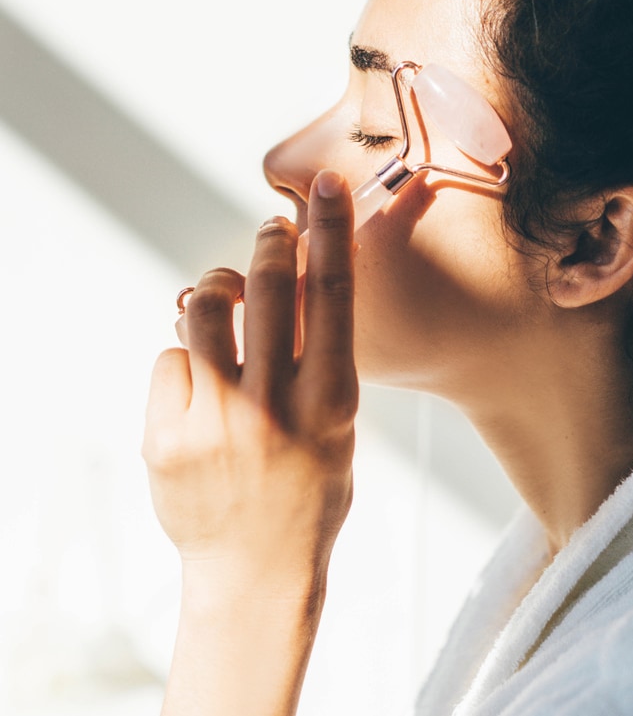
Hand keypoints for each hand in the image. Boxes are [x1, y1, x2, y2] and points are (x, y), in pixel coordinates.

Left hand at [143, 169, 356, 592]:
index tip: (325, 191)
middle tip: (273, 229)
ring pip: (202, 310)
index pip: (333, 296)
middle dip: (270, 243)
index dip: (330, 233)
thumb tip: (291, 293)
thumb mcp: (336, 428)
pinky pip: (171, 362)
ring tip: (228, 300)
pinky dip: (187, 359)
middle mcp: (275, 406)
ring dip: (217, 291)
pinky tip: (203, 386)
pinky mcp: (166, 438)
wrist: (257, 571)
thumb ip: (318, 363)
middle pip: (267, 287)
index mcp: (331, 402)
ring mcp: (216, 422)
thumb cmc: (309, 496)